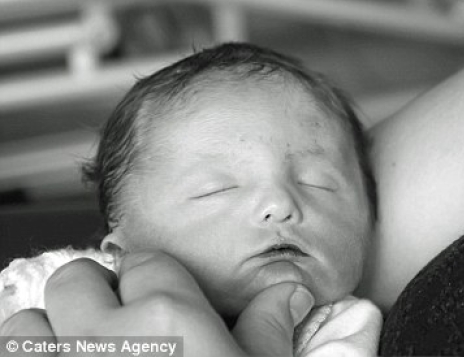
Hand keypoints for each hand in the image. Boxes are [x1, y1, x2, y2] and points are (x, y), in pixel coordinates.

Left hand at [0, 252, 314, 355]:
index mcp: (168, 318)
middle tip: (117, 321)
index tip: (157, 297)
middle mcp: (104, 336)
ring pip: (27, 324)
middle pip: (76, 280)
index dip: (151, 279)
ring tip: (79, 353)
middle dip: (93, 294)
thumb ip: (267, 330)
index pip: (144, 263)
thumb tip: (289, 294)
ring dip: (48, 333)